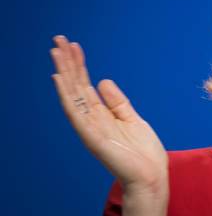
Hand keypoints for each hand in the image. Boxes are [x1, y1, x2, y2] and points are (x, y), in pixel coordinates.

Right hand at [50, 35, 167, 196]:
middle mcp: (92, 119)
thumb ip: (116, 102)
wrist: (151, 176)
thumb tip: (102, 81)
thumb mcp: (132, 118)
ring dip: (63, 72)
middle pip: (75, 85)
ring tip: (56, 51)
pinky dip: (66, 95)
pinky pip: (76, 112)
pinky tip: (60, 78)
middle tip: (58, 39)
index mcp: (102, 115)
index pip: (85, 85)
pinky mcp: (92, 136)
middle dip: (67, 62)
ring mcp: (90, 127)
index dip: (79, 65)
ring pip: (72, 94)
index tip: (73, 45)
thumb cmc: (143, 152)